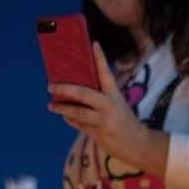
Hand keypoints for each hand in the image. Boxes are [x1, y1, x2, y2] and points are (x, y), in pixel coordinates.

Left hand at [48, 44, 167, 173]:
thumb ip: (101, 97)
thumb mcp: (117, 104)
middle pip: (84, 94)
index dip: (100, 58)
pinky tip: (65, 115)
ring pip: (78, 112)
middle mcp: (109, 106)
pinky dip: (71, 119)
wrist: (137, 144)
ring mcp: (104, 121)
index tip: (94, 44)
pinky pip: (80, 125)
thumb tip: (75, 90)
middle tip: (50, 86)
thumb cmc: (124, 121)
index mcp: (115, 95)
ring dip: (62, 108)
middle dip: (65, 89)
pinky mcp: (99, 134)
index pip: (106, 73)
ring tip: (51, 105)